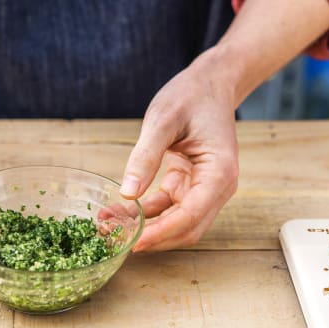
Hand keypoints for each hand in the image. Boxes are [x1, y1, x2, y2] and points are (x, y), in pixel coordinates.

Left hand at [120, 49, 238, 250]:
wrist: (209, 84)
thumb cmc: (191, 96)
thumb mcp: (162, 121)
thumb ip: (145, 157)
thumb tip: (127, 193)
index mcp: (219, 173)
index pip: (190, 216)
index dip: (161, 233)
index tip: (133, 243)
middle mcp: (218, 187)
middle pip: (187, 228)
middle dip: (153, 238)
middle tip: (116, 241)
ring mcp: (206, 188)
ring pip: (177, 222)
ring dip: (146, 228)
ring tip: (110, 226)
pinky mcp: (191, 185)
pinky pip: (169, 207)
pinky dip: (146, 213)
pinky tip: (119, 211)